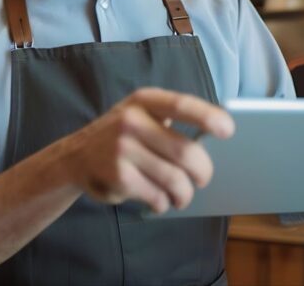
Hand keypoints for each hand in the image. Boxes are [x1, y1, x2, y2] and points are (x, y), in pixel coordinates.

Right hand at [60, 88, 233, 213]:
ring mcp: (122, 148)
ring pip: (174, 179)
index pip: (181, 105)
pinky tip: (160, 199)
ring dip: (184, 194)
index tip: (228, 130)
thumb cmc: (122, 137)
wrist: (75, 157)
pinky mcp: (118, 176)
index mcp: (143, 100)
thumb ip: (170, 122)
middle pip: (185, 152)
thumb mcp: (141, 115)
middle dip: (203, 172)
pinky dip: (164, 202)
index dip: (207, 116)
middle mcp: (131, 120)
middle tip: (204, 179)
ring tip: (183, 196)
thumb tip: (214, 143)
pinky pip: (157, 195)